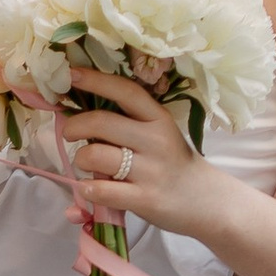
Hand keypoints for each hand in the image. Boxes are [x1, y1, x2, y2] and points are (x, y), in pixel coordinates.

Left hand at [55, 68, 216, 232]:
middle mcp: (155, 140)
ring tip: (87, 165)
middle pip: (101, 123)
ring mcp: (151, 171)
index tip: (72, 74)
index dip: (95, 80)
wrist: (207, 201)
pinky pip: (102, 190)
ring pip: (95, 155)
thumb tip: (83, 116)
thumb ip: (129, 124)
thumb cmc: (173, 163)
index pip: (125, 91)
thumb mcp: (160, 134)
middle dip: (74, 126)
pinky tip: (90, 187)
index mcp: (158, 118)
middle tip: (68, 133)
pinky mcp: (145, 199)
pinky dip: (88, 188)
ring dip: (81, 159)